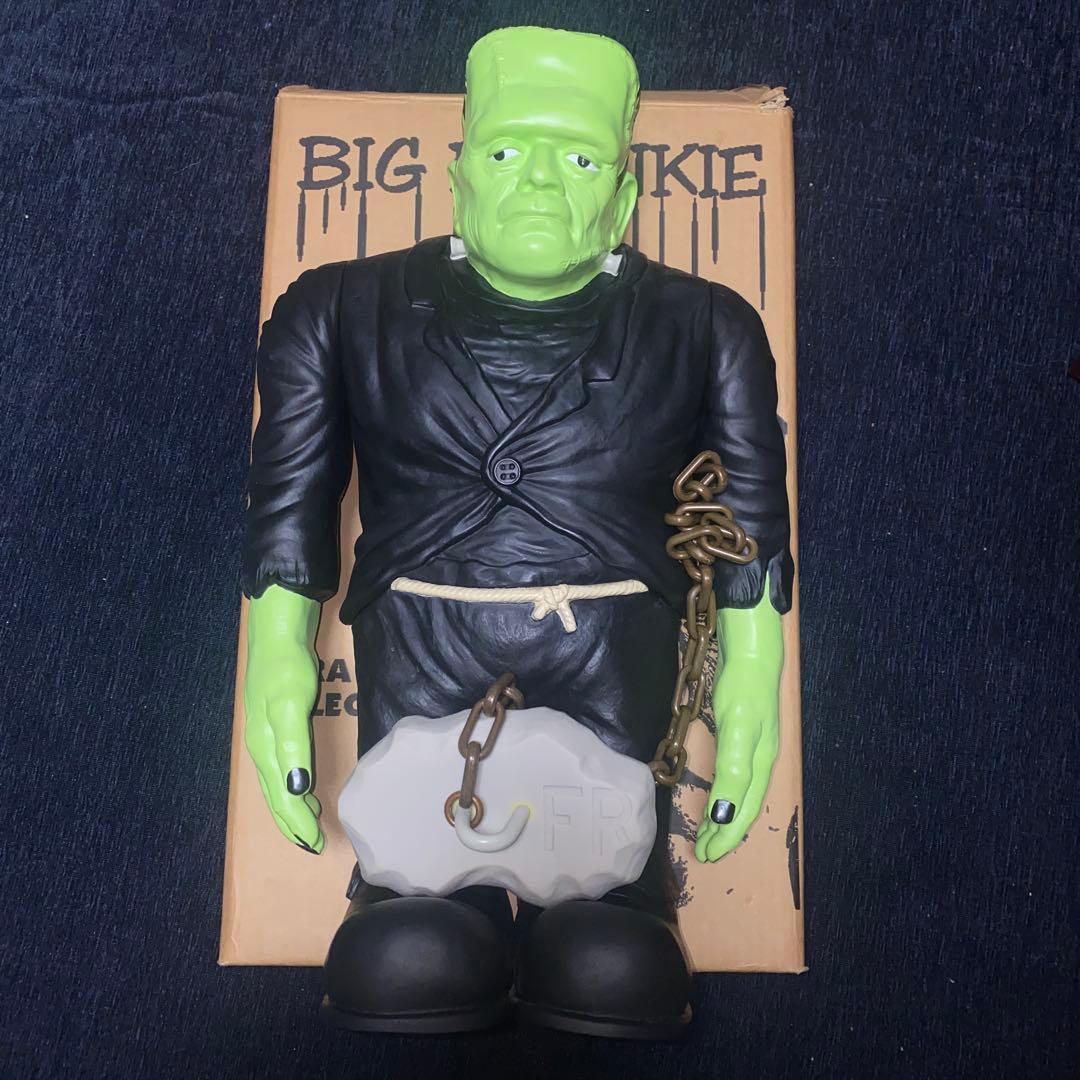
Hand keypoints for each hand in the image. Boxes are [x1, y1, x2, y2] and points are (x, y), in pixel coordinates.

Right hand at [243, 585, 324, 852]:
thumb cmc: (286, 667)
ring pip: (277, 782)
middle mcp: (262, 745)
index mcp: (266, 746)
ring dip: (291, 806)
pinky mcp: (274, 721)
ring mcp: (265, 733)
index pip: (283, 796)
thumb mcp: (291, 704)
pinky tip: (302, 784)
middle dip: (292, 823)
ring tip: (308, 824)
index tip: (314, 844)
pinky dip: (291, 783)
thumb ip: (294, 746)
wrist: (276, 631)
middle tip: (311, 845)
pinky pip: (281, 765)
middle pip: (276, 795)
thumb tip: (296, 789)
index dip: (298, 822)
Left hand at [695, 657, 779, 861]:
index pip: (741, 811)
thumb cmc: (744, 687)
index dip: (725, 836)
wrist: (752, 649)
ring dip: (723, 816)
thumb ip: (733, 773)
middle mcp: (760, 760)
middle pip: (742, 806)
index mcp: (759, 763)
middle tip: (703, 853)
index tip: (707, 856)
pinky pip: (734, 777)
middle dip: (724, 832)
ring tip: (707, 833)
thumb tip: (724, 817)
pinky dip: (724, 794)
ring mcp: (753, 746)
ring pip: (739, 794)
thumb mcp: (738, 728)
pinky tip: (717, 795)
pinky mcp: (743, 733)